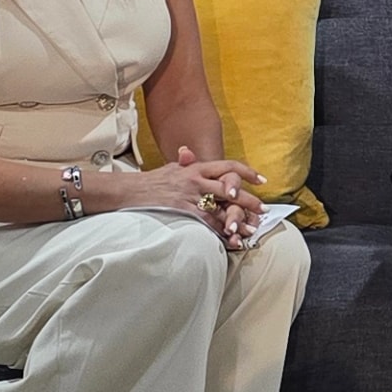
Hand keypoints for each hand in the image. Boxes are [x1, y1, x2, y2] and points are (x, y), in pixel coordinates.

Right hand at [112, 146, 262, 244]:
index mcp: (196, 168)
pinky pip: (207, 223)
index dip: (247, 172)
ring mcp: (190, 196)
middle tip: (263, 210)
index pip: (228, 166)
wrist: (128, 191)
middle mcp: (196, 180)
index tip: (261, 180)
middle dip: (249, 200)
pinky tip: (230, 239)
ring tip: (251, 230)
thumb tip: (189, 152)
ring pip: (221, 208)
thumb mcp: (171, 168)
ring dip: (238, 220)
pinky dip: (220, 232)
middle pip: (230, 188)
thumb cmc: (151, 181)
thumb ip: (185, 163)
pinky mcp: (183, 211)